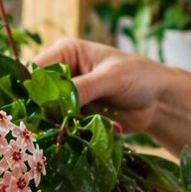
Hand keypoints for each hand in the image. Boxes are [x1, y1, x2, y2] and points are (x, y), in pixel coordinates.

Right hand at [31, 38, 170, 133]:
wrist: (158, 100)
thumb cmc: (139, 76)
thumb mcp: (110, 78)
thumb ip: (82, 88)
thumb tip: (53, 103)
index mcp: (65, 53)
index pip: (36, 70)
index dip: (31, 89)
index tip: (35, 108)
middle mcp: (62, 74)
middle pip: (37, 94)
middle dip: (41, 111)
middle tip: (48, 126)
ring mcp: (67, 97)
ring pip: (47, 114)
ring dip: (55, 125)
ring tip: (66, 133)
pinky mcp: (74, 116)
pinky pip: (61, 127)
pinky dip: (67, 133)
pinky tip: (76, 138)